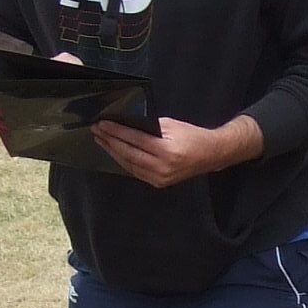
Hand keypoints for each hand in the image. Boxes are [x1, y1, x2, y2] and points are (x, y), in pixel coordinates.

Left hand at [95, 113, 262, 188]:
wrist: (211, 155)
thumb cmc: (192, 136)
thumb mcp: (171, 125)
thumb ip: (149, 127)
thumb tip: (125, 124)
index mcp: (166, 151)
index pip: (134, 139)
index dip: (116, 131)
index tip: (102, 124)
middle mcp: (162, 167)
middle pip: (128, 153)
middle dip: (110, 141)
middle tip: (96, 130)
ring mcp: (160, 178)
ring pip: (129, 165)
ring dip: (113, 152)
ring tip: (101, 140)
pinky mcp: (159, 183)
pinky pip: (136, 172)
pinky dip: (124, 161)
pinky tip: (115, 152)